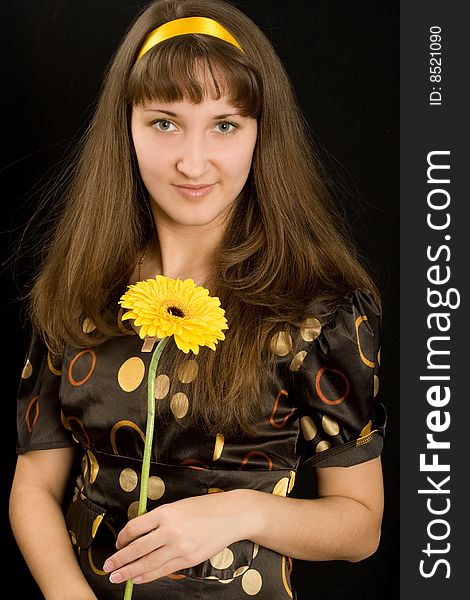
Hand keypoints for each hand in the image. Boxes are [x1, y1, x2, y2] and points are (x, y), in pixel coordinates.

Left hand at [103, 489, 249, 584]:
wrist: (231, 515)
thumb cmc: (204, 507)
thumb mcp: (178, 506)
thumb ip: (159, 519)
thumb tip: (138, 534)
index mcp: (166, 512)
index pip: (135, 527)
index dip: (123, 537)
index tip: (118, 543)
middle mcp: (171, 530)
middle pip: (138, 548)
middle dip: (120, 559)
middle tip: (107, 566)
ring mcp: (180, 547)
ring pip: (148, 563)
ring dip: (129, 571)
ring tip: (117, 576)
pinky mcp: (189, 560)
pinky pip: (163, 570)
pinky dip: (148, 575)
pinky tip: (138, 578)